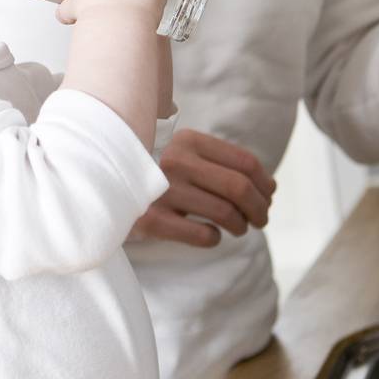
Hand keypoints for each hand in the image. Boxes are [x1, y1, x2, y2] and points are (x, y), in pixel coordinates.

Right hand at [127, 129, 275, 246]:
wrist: (108, 190)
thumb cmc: (162, 176)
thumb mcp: (187, 157)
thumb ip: (225, 165)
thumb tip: (270, 188)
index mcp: (188, 140)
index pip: (245, 162)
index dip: (265, 183)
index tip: (269, 196)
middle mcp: (175, 161)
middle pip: (239, 187)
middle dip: (260, 207)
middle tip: (262, 219)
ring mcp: (161, 191)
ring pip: (226, 213)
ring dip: (241, 225)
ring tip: (239, 228)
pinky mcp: (152, 220)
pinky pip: (203, 235)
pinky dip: (215, 238)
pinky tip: (212, 235)